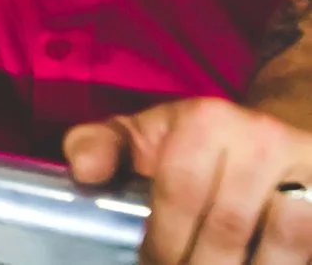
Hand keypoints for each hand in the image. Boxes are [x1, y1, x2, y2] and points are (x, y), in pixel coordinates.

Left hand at [64, 97, 311, 264]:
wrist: (278, 134)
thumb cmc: (195, 144)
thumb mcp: (145, 134)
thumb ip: (100, 145)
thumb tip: (82, 172)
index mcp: (206, 121)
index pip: (179, 193)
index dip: (164, 242)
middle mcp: (261, 138)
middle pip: (229, 227)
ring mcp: (307, 168)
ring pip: (284, 241)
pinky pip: (310, 244)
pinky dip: (291, 262)